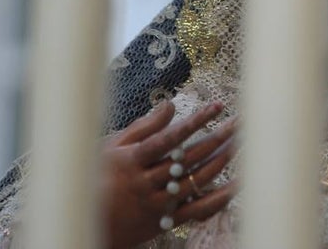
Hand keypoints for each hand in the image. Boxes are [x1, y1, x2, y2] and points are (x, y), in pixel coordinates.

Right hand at [101, 100, 237, 248]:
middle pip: (190, 157)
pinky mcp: (165, 220)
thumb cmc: (97, 176)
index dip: (195, 121)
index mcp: (132, 160)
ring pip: (197, 181)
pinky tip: (237, 183)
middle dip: (217, 137)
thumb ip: (143, 127)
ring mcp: (157, 203)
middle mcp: (146, 182)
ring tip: (239, 143)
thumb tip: (170, 105)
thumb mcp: (111, 147)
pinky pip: (198, 210)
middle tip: (239, 121)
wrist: (88, 223)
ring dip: (221, 161)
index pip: (170, 137)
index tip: (217, 105)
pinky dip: (219, 198)